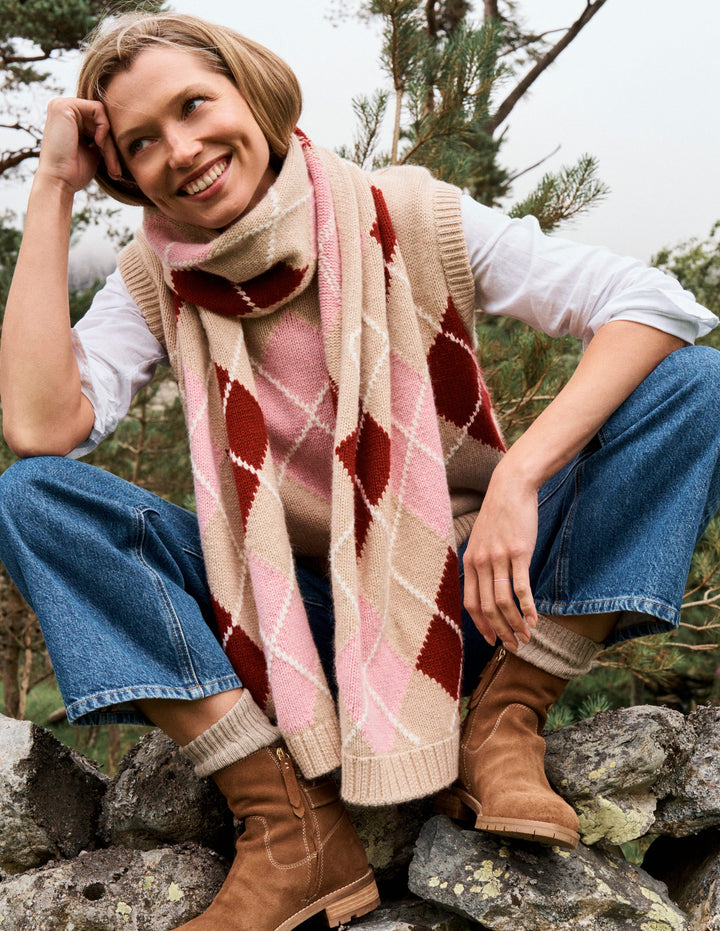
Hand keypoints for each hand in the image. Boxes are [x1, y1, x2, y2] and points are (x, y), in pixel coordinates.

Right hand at [36, 97, 121, 193]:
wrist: (59, 181)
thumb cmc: (74, 173)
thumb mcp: (92, 152)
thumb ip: (100, 139)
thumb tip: (119, 133)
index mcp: (67, 120)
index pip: (98, 125)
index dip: (109, 146)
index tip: (114, 168)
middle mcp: (63, 109)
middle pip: (101, 122)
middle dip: (112, 147)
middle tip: (115, 170)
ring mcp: (62, 105)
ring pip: (102, 119)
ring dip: (110, 143)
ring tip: (110, 164)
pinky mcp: (64, 106)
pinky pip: (98, 109)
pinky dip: (104, 128)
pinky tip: (99, 144)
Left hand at [462, 459, 538, 650]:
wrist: (510, 488)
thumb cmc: (499, 516)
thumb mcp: (480, 540)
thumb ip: (481, 563)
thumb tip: (485, 586)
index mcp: (470, 562)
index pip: (471, 604)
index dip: (481, 626)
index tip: (493, 640)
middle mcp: (481, 563)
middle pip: (487, 608)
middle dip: (501, 632)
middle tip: (513, 646)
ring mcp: (499, 558)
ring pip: (504, 602)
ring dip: (516, 624)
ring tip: (527, 636)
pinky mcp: (519, 553)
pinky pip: (521, 588)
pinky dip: (527, 608)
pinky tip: (535, 619)